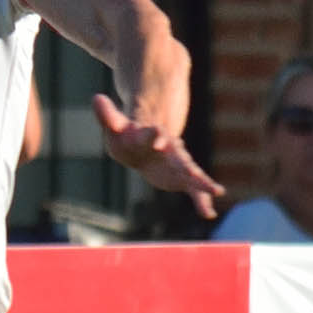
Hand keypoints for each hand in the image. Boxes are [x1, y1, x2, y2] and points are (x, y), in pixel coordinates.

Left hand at [92, 94, 224, 221]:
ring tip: (216, 191)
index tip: (159, 142)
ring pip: (192, 173)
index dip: (156, 137)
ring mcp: (179, 164)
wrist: (143, 144)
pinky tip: (209, 214)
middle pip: (180, 157)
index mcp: (153, 136)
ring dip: (202, 183)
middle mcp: (170, 150)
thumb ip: (108, 115)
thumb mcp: (115, 127)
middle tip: (194, 173)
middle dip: (186, 165)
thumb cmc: (127, 136)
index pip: (154, 135)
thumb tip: (96, 97)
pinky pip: (194, 190)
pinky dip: (201, 201)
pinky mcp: (182, 177)